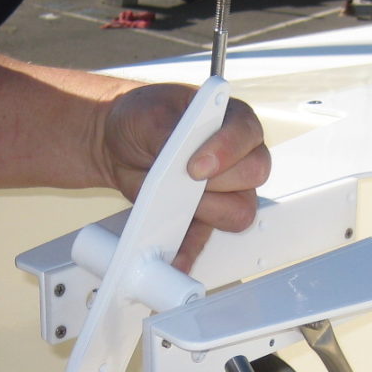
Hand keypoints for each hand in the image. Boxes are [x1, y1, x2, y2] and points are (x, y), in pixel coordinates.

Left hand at [98, 83, 271, 271]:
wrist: (119, 142)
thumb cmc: (144, 118)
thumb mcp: (150, 114)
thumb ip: (167, 132)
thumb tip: (177, 155)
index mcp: (232, 121)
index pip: (246, 135)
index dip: (226, 151)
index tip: (196, 165)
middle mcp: (238, 156)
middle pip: (252, 175)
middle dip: (216, 183)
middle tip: (184, 182)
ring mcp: (225, 191)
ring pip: (239, 212)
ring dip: (206, 213)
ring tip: (172, 207)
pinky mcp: (204, 218)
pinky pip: (204, 240)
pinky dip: (189, 251)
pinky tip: (174, 256)